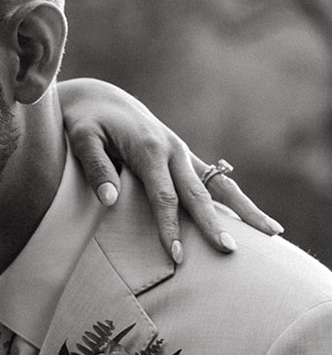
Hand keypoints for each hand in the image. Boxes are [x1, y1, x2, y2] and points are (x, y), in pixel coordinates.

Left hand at [59, 78, 282, 260]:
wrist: (100, 98)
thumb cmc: (85, 121)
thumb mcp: (82, 139)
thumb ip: (96, 168)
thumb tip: (109, 199)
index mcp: (149, 149)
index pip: (164, 197)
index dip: (170, 227)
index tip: (176, 255)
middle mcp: (173, 150)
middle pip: (199, 194)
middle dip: (213, 225)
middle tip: (229, 251)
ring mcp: (183, 153)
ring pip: (220, 184)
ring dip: (245, 209)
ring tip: (273, 231)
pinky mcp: (185, 158)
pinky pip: (215, 180)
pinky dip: (234, 199)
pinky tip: (253, 219)